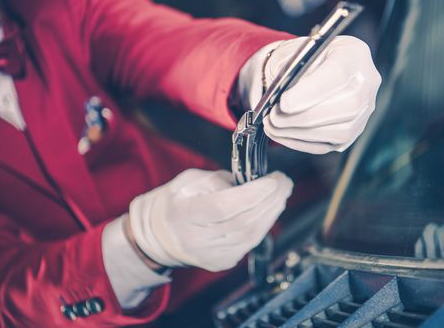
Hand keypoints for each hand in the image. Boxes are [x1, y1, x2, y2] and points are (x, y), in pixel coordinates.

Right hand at [128, 169, 292, 271]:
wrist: (159, 235)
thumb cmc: (176, 202)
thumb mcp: (189, 180)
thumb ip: (220, 180)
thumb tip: (253, 183)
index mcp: (183, 214)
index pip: (223, 207)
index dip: (252, 194)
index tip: (272, 180)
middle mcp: (196, 240)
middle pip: (243, 222)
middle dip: (270, 200)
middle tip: (285, 182)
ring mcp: (210, 256)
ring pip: (251, 236)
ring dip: (272, 212)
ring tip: (282, 194)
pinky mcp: (221, 263)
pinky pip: (250, 243)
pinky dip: (264, 225)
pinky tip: (271, 209)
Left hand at [239, 36, 380, 153]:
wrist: (306, 70)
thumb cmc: (299, 59)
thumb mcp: (291, 54)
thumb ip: (288, 73)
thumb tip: (282, 103)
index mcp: (353, 53)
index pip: (339, 74)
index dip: (311, 92)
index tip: (283, 103)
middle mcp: (367, 82)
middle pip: (345, 106)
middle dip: (303, 117)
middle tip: (273, 118)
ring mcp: (364, 110)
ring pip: (339, 131)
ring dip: (300, 132)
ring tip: (273, 126)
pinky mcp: (353, 132)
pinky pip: (330, 144)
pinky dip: (301, 142)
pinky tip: (282, 134)